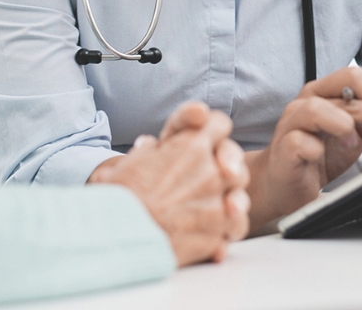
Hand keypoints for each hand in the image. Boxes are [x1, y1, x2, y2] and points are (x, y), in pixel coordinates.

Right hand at [88, 102, 248, 265]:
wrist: (121, 236)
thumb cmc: (121, 196)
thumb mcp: (128, 161)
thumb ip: (147, 151)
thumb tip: (150, 146)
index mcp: (191, 146)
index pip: (219, 124)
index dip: (213, 130)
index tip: (207, 140)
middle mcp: (211, 172)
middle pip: (236, 163)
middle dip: (226, 169)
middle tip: (209, 179)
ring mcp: (217, 203)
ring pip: (240, 198)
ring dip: (231, 202)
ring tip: (213, 210)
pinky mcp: (217, 233)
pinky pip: (234, 227)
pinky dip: (226, 231)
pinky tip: (215, 234)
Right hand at [244, 67, 361, 230]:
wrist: (283, 185)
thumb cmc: (317, 155)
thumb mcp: (356, 133)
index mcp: (323, 93)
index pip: (354, 77)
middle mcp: (305, 102)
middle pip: (345, 93)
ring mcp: (291, 124)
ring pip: (315, 109)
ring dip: (342, 125)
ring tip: (353, 144)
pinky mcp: (283, 149)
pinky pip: (299, 142)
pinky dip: (314, 149)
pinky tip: (320, 157)